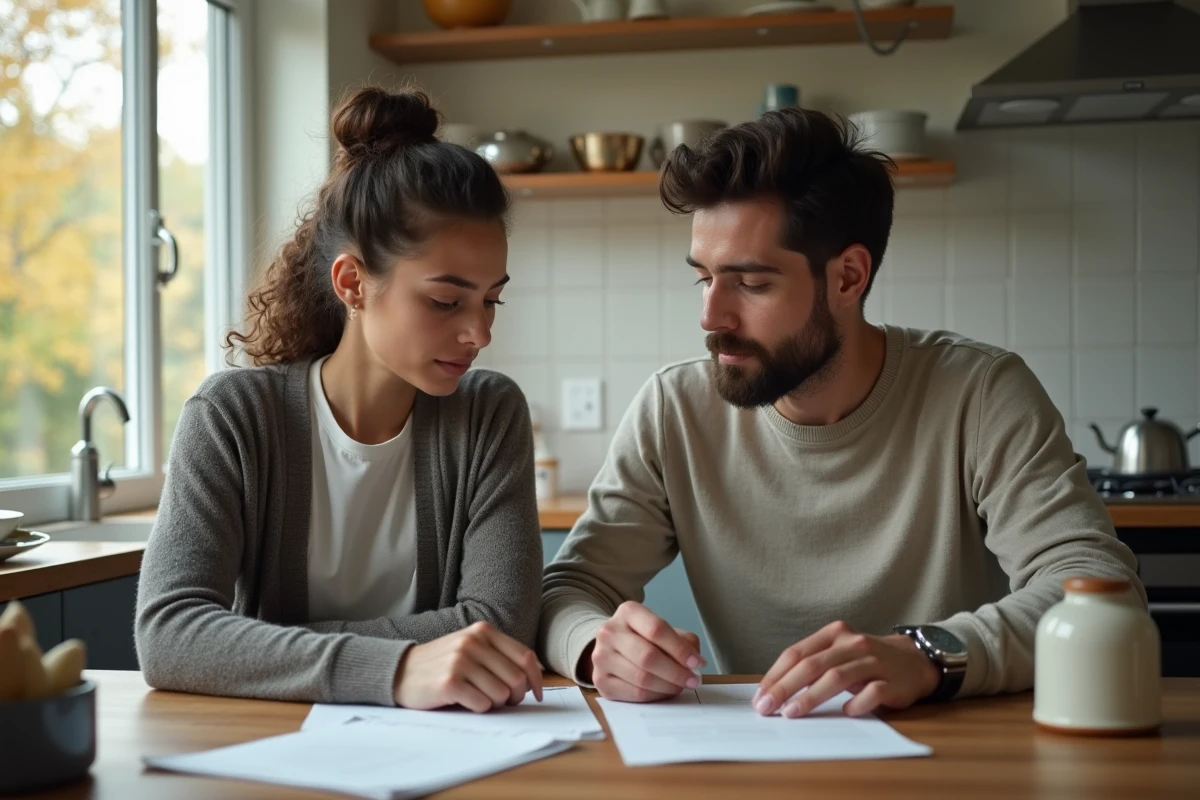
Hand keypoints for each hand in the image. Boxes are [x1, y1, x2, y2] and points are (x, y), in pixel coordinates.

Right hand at [393, 622, 542, 712]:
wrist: (400, 671)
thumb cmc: (442, 663)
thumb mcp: (470, 648)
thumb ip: (499, 656)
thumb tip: (533, 678)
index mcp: (483, 631)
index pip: (526, 656)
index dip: (536, 679)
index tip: (536, 694)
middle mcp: (473, 642)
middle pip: (516, 679)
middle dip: (514, 697)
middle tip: (502, 702)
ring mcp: (461, 661)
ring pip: (501, 695)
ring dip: (494, 704)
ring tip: (478, 698)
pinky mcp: (449, 682)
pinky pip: (482, 705)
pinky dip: (478, 709)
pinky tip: (464, 702)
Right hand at [587, 601, 704, 702]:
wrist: (614, 647)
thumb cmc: (645, 638)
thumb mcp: (665, 630)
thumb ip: (683, 641)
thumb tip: (695, 663)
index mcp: (628, 612)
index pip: (657, 629)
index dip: (680, 649)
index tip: (697, 663)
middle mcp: (609, 632)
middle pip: (648, 656)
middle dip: (676, 672)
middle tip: (692, 680)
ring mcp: (600, 657)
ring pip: (642, 678)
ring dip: (668, 686)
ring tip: (680, 686)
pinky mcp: (600, 681)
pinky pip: (634, 694)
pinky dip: (655, 696)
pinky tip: (664, 691)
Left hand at [753, 621, 939, 717]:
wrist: (914, 661)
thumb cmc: (866, 661)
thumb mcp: (838, 654)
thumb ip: (812, 665)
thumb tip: (774, 691)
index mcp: (833, 634)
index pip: (796, 653)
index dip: (776, 675)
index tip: (760, 696)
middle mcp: (852, 643)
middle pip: (811, 665)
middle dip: (785, 688)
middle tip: (767, 708)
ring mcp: (873, 661)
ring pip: (836, 677)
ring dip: (810, 697)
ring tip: (792, 714)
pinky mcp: (892, 681)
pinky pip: (871, 693)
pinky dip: (855, 704)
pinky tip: (845, 713)